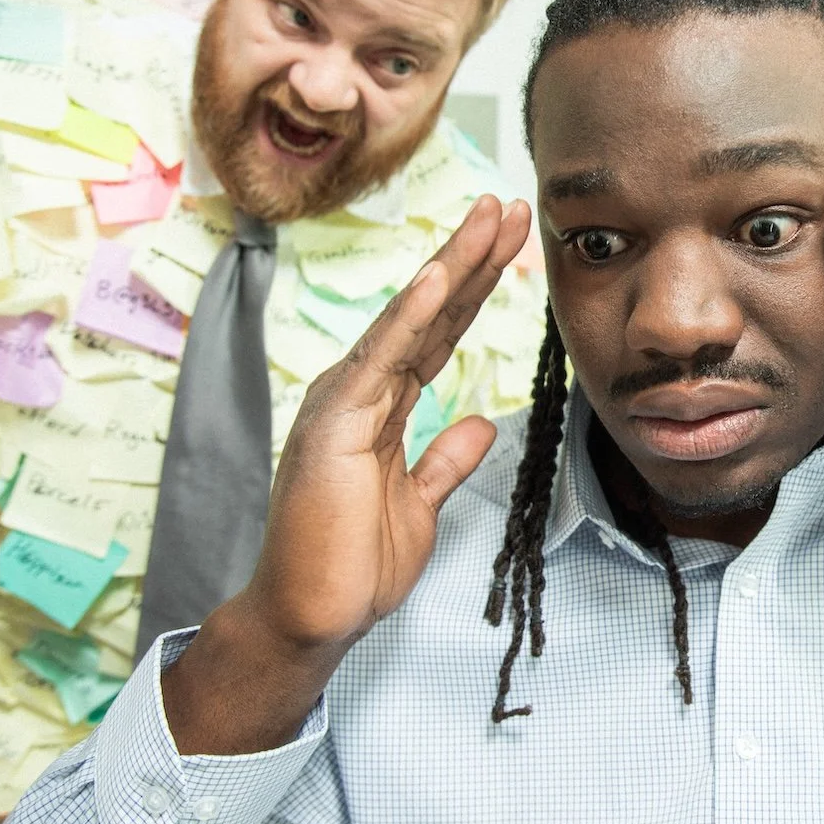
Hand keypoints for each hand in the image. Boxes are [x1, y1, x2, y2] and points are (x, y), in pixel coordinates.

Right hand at [248, 194, 531, 648]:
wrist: (311, 615)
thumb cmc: (352, 563)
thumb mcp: (419, 503)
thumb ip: (445, 458)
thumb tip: (481, 423)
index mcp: (379, 406)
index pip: (438, 334)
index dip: (475, 287)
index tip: (509, 244)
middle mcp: (360, 392)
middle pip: (428, 313)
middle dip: (472, 257)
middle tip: (511, 207)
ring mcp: (343, 402)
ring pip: (409, 321)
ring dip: (452, 266)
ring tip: (489, 219)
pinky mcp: (334, 425)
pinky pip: (380, 361)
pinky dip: (410, 316)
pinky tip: (439, 276)